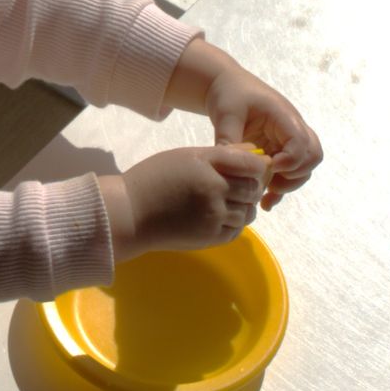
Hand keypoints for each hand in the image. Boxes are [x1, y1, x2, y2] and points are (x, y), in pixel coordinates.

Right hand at [97, 145, 269, 261]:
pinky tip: (219, 216)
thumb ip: (223, 154)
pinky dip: (234, 223)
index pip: (252, 165)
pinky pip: (236, 230)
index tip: (253, 169)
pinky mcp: (210, 237)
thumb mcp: (187, 156)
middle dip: (252, 187)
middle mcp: (215, 190)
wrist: (130, 213)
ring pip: (248, 212)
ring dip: (243, 207)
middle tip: (240, 185)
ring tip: (226, 202)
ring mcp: (214, 216)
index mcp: (208, 165)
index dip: (259, 167)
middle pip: (253, 189)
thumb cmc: (155, 178)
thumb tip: (255, 153)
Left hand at [168, 41, 323, 210]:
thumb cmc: (229, 95)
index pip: (301, 141)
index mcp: (283, 115)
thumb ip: (228, 140)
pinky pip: (291, 173)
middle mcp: (293, 128)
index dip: (290, 160)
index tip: (267, 168)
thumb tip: (228, 169)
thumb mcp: (226, 115)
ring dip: (289, 185)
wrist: (228, 87)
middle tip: (270, 185)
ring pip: (305, 168)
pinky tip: (265, 202)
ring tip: (265, 199)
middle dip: (294, 175)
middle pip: (312, 156)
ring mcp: (289, 140)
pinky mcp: (281, 151)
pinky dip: (281, 188)